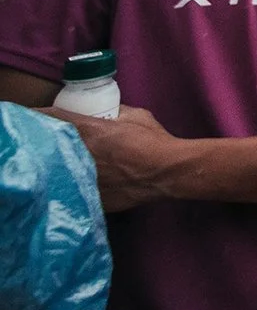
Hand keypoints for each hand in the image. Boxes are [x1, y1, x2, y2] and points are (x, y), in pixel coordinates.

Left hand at [43, 103, 183, 210]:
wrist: (167, 173)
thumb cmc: (154, 141)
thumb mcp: (137, 116)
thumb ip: (117, 113)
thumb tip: (109, 113)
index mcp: (90, 130)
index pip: (54, 118)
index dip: (41, 115)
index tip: (36, 115)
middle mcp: (80, 153)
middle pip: (51, 144)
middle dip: (48, 140)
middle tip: (51, 138)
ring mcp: (82, 177)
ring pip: (59, 168)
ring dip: (59, 163)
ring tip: (64, 161)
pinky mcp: (88, 196)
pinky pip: (74, 186)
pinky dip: (75, 182)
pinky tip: (83, 181)